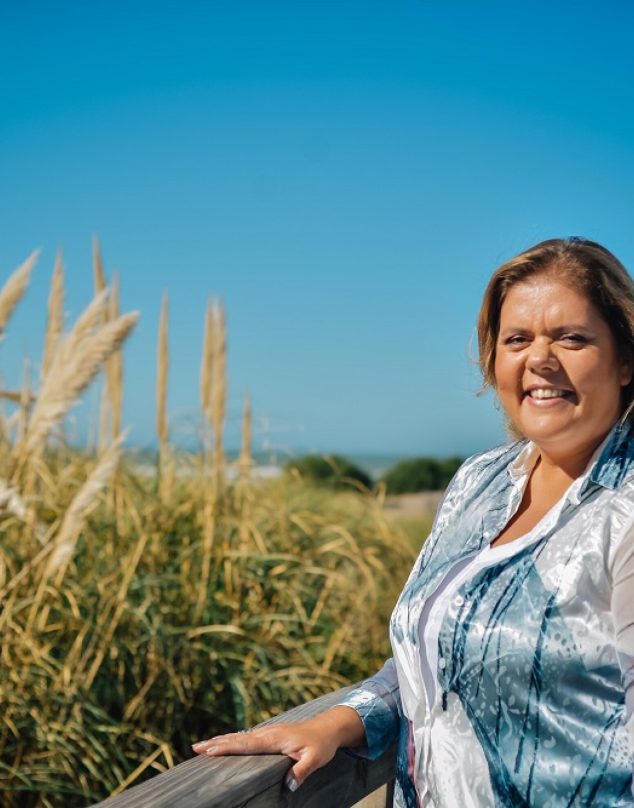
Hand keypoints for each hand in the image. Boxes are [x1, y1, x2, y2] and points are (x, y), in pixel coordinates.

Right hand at [192, 706, 364, 791]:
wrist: (329, 727)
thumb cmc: (322, 744)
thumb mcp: (315, 759)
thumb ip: (301, 771)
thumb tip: (288, 786)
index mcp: (273, 738)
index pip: (245, 744)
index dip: (226, 747)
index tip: (209, 750)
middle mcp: (267, 733)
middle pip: (237, 738)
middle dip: (216, 743)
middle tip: (195, 747)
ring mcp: (268, 732)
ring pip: (240, 736)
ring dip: (221, 740)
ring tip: (203, 745)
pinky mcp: (270, 735)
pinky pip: (246, 737)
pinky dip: (232, 739)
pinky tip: (227, 743)